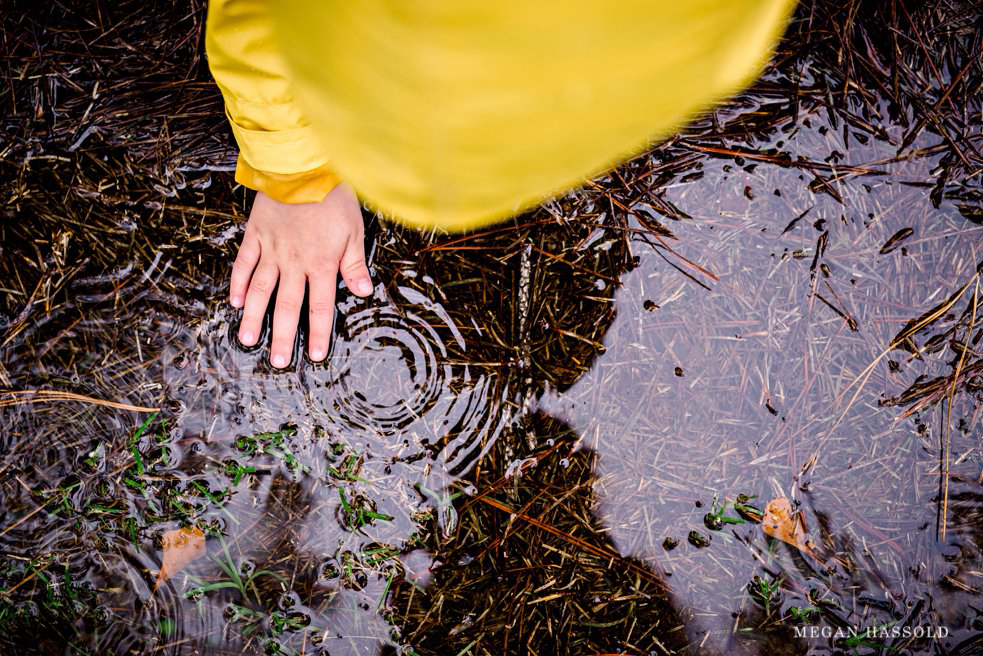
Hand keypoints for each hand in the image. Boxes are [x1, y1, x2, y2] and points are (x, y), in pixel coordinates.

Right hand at [229, 184, 372, 367]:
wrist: (303, 165)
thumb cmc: (334, 197)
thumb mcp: (354, 231)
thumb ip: (354, 264)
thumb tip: (363, 293)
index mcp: (322, 264)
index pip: (320, 306)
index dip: (318, 333)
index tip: (315, 355)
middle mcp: (294, 262)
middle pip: (288, 306)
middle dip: (283, 337)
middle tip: (277, 362)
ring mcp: (272, 250)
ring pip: (260, 290)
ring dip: (254, 317)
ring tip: (248, 340)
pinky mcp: (256, 234)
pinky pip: (244, 263)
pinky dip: (237, 282)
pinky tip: (233, 301)